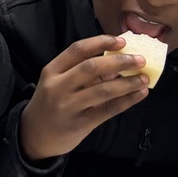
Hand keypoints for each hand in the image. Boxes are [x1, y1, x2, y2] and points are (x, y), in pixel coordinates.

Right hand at [19, 36, 149, 161]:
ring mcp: (68, 106)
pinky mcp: (80, 124)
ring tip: (144, 78)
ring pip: (103, 90)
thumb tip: (117, 62)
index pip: (77, 50)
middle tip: (140, 59)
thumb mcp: (55, 83)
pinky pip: (108, 110)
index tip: (121, 41)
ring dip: (127, 82)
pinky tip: (140, 94)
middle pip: (91, 68)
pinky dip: (127, 101)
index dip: (100, 42)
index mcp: (52, 71)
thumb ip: (79, 72)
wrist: (33, 135)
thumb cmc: (49, 103)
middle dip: (119, 61)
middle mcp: (58, 86)